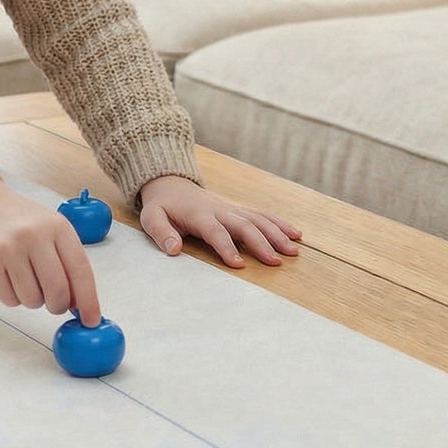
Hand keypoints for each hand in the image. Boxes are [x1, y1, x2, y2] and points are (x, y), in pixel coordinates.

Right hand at [0, 176, 101, 324]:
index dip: (88, 299)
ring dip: (34, 300)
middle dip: (58, 305)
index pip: (80, 270)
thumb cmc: (24, 222)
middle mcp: (33, 235)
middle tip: (54, 303)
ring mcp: (8, 249)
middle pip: (57, 290)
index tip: (92, 320)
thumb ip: (68, 263)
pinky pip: (10, 300)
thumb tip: (79, 304)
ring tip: (27, 280)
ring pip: (32, 300)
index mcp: (58, 226)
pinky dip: (14, 298)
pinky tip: (10, 278)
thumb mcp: (52, 231)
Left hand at [137, 174, 301, 268]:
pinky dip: (280, 223)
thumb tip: (173, 250)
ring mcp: (232, 208)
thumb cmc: (162, 206)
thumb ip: (161, 233)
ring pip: (258, 219)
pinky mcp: (238, 209)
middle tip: (275, 262)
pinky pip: (262, 215)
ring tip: (293, 251)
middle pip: (244, 225)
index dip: (226, 247)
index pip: (215, 231)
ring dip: (277, 234)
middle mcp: (220, 210)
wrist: (171, 183)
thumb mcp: (152, 218)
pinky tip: (296, 234)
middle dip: (261, 243)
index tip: (238, 265)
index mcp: (199, 214)